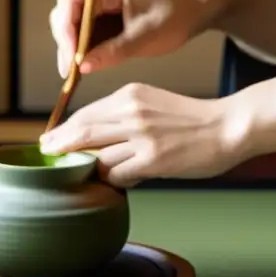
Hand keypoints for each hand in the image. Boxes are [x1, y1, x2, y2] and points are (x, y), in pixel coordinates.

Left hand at [38, 83, 248, 186]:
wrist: (229, 126)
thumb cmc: (191, 119)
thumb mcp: (152, 103)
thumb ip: (122, 116)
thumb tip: (92, 139)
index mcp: (130, 95)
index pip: (85, 114)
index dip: (63, 130)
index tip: (49, 141)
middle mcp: (132, 112)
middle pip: (82, 133)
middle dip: (59, 148)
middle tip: (46, 157)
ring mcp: (142, 137)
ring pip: (98, 157)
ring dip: (90, 169)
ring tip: (88, 176)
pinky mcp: (153, 160)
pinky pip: (117, 175)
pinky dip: (113, 180)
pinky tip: (121, 181)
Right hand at [49, 0, 231, 77]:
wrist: (199, 8)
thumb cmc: (178, 16)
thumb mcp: (147, 37)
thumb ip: (113, 51)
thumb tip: (82, 67)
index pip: (75, 2)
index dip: (66, 30)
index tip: (71, 57)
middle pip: (67, 10)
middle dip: (65, 40)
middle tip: (68, 70)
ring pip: (73, 21)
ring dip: (71, 46)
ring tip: (72, 73)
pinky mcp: (108, 12)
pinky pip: (87, 29)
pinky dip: (83, 47)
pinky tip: (82, 67)